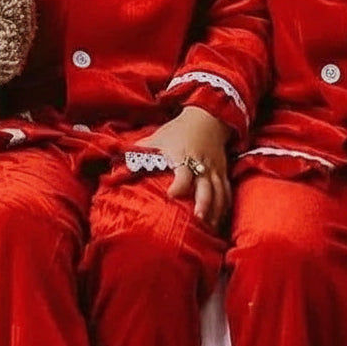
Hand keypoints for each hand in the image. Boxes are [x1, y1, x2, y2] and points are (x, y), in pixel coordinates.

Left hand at [135, 106, 231, 225]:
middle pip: (206, 186)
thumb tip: (120, 159)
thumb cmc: (179, 130)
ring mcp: (214, 169)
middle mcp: (201, 164)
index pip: (184, 172)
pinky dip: (224, 206)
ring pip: (219, 192)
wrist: (207, 118)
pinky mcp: (222, 172)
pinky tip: (219, 219)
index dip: (179, 185)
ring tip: (210, 227)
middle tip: (198, 219)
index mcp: (184, 155)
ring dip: (215, 210)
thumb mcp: (159, 137)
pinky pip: (226, 191)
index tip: (171, 196)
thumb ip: (142, 149)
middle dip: (204, 203)